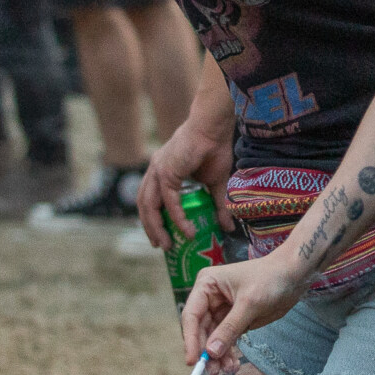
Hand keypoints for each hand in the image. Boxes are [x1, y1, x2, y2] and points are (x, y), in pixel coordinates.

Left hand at [135, 119, 234, 247]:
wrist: (214, 128)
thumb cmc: (215, 148)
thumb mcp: (216, 183)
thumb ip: (217, 205)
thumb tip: (229, 228)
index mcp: (163, 170)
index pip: (151, 199)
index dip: (154, 219)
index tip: (162, 236)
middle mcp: (155, 170)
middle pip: (145, 205)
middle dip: (151, 228)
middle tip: (161, 246)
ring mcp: (158, 170)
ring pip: (149, 206)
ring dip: (156, 228)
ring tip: (167, 245)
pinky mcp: (166, 172)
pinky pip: (169, 202)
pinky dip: (177, 218)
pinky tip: (187, 230)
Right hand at [180, 254, 307, 374]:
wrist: (293, 276)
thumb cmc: (270, 279)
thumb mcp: (249, 303)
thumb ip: (230, 328)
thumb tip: (211, 352)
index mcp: (206, 285)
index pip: (191, 315)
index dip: (190, 339)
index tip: (192, 361)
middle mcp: (209, 298)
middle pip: (200, 331)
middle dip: (206, 352)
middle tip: (213, 372)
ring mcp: (221, 311)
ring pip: (212, 339)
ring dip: (217, 356)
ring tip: (227, 371)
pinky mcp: (233, 321)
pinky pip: (226, 341)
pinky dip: (228, 354)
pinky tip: (233, 366)